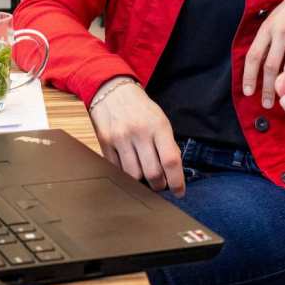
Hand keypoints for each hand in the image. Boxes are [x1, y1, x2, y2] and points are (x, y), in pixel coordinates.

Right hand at [89, 79, 184, 196]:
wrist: (113, 92)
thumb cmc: (141, 109)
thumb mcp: (160, 121)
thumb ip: (167, 145)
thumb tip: (174, 173)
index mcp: (158, 126)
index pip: (170, 160)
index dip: (177, 181)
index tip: (179, 192)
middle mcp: (139, 132)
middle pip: (152, 173)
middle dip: (159, 185)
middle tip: (160, 185)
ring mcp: (120, 138)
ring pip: (133, 176)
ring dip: (142, 182)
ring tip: (145, 176)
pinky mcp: (105, 143)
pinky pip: (117, 170)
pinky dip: (125, 175)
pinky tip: (131, 168)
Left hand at [242, 0, 284, 109]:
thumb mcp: (276, 20)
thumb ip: (269, 41)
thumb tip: (265, 70)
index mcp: (266, 28)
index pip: (253, 56)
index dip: (248, 76)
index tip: (248, 92)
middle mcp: (278, 31)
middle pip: (269, 65)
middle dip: (266, 88)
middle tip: (267, 104)